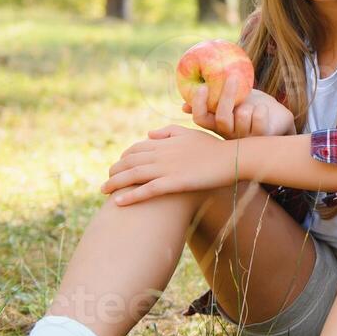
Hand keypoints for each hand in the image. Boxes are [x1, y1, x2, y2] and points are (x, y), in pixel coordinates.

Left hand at [100, 126, 241, 205]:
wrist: (232, 158)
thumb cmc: (214, 147)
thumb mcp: (190, 133)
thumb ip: (168, 132)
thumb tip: (148, 135)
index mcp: (165, 141)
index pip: (135, 149)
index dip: (123, 158)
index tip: (118, 167)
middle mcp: (161, 153)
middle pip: (129, 162)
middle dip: (114, 171)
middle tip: (106, 182)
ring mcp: (167, 168)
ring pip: (133, 175)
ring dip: (115, 183)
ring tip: (104, 191)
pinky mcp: (174, 183)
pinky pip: (147, 191)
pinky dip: (131, 196)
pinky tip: (118, 203)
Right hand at [182, 74, 293, 139]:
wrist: (276, 118)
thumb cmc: (250, 107)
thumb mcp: (231, 102)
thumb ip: (213, 102)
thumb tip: (184, 106)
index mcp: (217, 124)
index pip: (200, 119)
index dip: (198, 104)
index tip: (203, 86)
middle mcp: (229, 134)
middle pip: (222, 118)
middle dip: (227, 96)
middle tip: (232, 77)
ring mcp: (245, 138)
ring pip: (242, 116)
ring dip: (248, 104)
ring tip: (253, 104)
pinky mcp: (261, 137)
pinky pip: (258, 117)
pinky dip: (261, 108)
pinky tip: (263, 109)